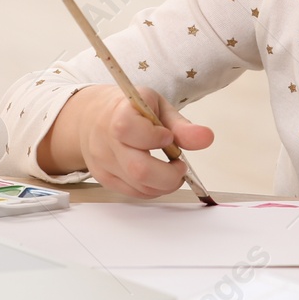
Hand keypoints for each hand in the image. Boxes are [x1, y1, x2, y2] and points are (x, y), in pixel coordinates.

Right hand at [37, 84, 214, 197]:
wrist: (91, 117)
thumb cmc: (130, 109)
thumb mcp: (156, 106)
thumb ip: (181, 125)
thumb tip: (207, 138)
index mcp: (117, 115)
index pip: (128, 129)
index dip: (155, 137)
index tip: (167, 136)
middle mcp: (105, 141)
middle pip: (139, 169)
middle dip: (170, 174)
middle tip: (180, 166)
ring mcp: (103, 163)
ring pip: (139, 187)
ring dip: (164, 184)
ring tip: (171, 169)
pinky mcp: (105, 179)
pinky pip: (134, 193)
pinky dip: (153, 188)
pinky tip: (157, 175)